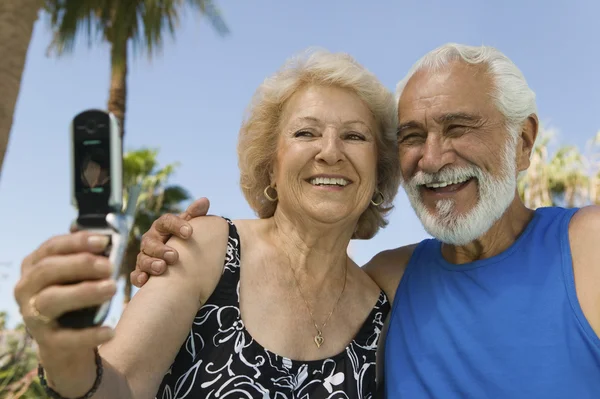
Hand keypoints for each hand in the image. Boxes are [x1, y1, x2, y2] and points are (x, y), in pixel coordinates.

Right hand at [13, 232, 116, 378]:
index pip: (51, 247)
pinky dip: (89, 335)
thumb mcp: (76, 276)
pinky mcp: (45, 341)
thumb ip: (87, 259)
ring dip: (84, 292)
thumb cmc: (74, 297)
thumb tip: (108, 240)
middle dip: (81, 264)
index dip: (76, 242)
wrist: (65, 343)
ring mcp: (32, 315)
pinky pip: (66, 338)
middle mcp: (26, 288)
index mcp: (34, 266)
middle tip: (110, 266)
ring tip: (112, 288)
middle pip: (48, 270)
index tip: (104, 241)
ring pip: (51, 299)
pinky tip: (110, 331)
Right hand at [131, 197, 209, 286]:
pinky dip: (138, 277)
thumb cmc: (182, 239)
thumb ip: (195, 215)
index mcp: (162, 226)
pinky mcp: (141, 271)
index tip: (190, 232)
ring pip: (143, 258)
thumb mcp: (189, 226)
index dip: (177, 225)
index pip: (166, 221)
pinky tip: (145, 280)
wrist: (177, 258)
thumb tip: (204, 200)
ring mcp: (145, 256)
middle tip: (174, 256)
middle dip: (161, 249)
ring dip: (151, 264)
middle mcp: (151, 240)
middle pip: (151, 242)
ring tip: (162, 268)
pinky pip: (135, 274)